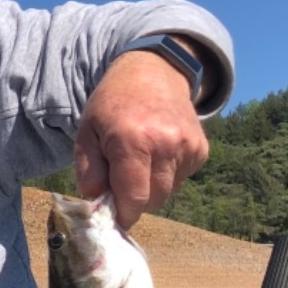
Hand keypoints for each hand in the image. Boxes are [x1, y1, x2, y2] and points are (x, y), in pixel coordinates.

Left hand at [74, 51, 208, 229]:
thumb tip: (96, 200)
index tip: (114, 216)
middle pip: (153, 201)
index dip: (123, 215)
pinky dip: (168, 175)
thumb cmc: (112, 105)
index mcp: (133, 142)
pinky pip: (182, 179)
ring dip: (152, 187)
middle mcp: (166, 145)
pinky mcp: (201, 149)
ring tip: (138, 161)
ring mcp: (188, 146)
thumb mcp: (86, 132)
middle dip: (135, 201)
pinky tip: (157, 153)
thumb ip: (87, 170)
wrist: (153, 72)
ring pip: (169, 192)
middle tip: (121, 182)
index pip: (134, 200)